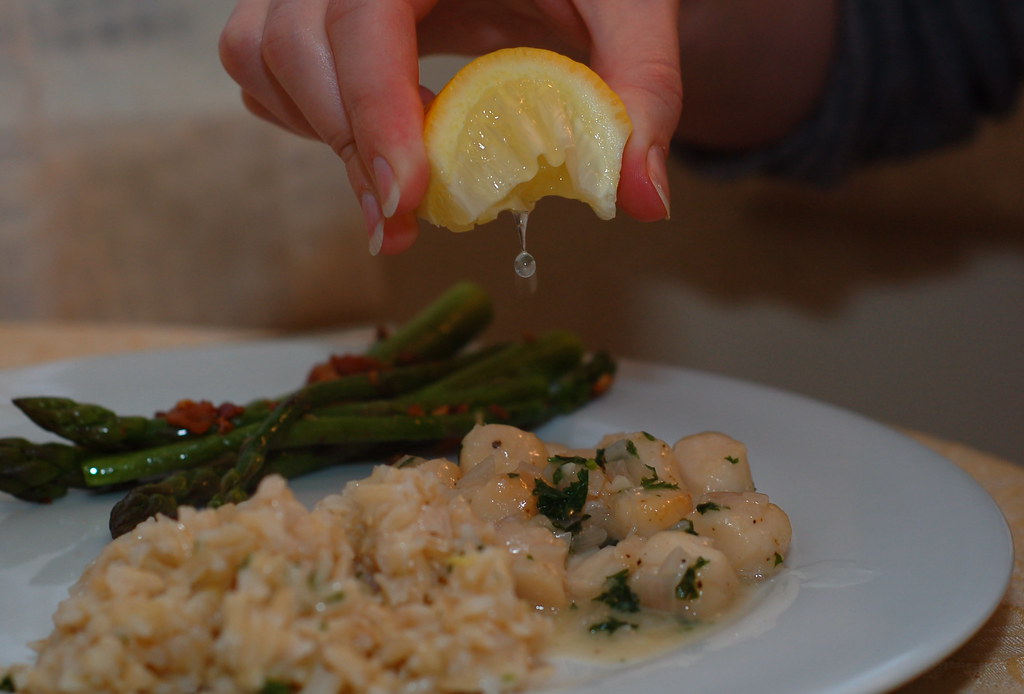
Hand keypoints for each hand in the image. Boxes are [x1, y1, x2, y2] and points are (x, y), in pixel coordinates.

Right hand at [219, 0, 681, 253]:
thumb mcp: (631, 6)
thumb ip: (641, 88)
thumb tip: (641, 197)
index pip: (364, 16)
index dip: (375, 111)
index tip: (405, 201)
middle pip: (294, 40)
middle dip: (347, 144)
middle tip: (402, 224)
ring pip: (258, 49)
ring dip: (319, 129)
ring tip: (394, 177)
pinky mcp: (313, 3)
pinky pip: (260, 58)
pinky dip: (303, 112)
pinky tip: (373, 139)